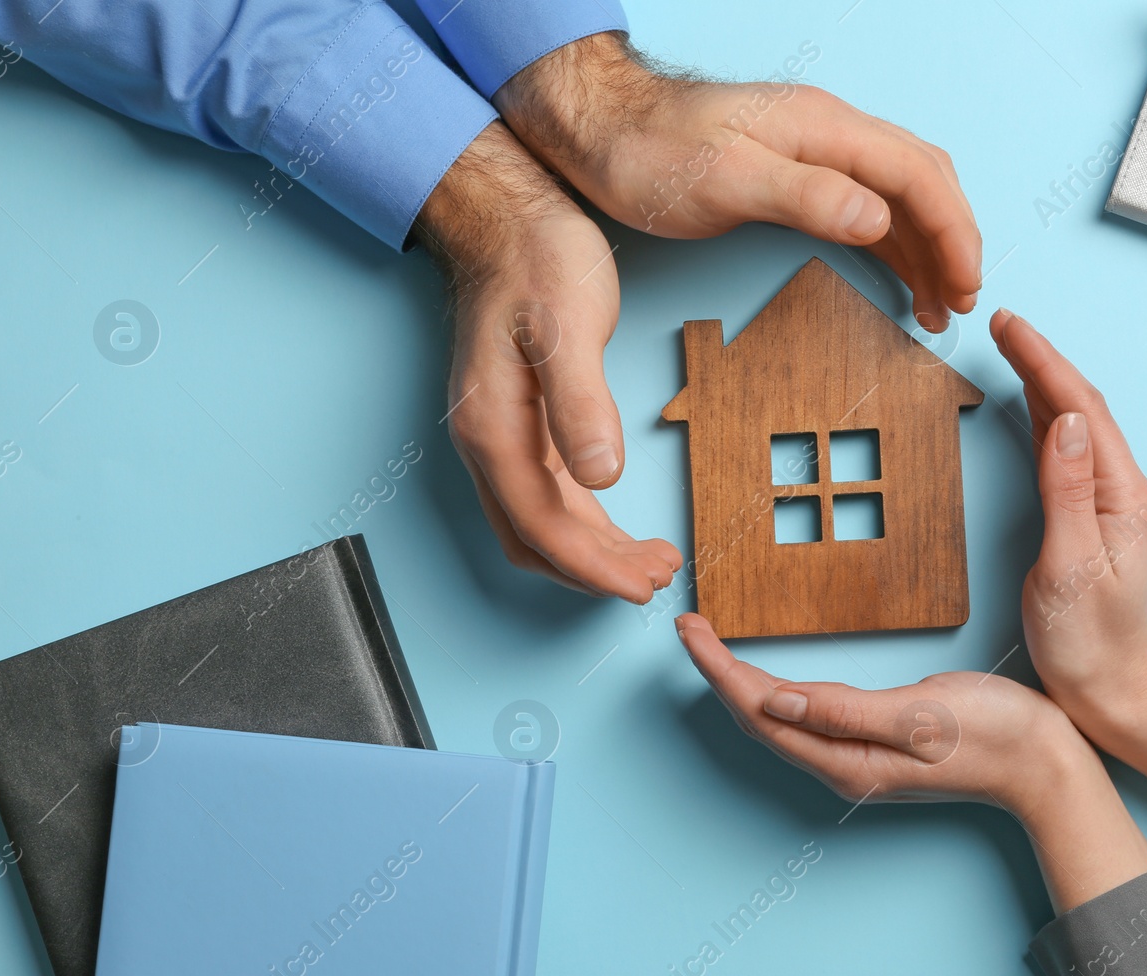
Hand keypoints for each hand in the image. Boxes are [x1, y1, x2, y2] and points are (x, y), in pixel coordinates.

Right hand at [415, 123, 680, 601]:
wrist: (506, 217)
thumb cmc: (537, 261)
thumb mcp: (568, 326)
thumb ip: (581, 405)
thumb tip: (601, 479)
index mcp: (495, 429)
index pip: (544, 527)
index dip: (595, 568)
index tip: (645, 587)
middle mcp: (487, 444)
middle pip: (536, 540)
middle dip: (595, 572)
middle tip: (659, 578)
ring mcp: (498, 437)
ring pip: (539, 525)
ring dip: (591, 554)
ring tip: (651, 561)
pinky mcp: (516, 425)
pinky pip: (544, 498)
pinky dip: (582, 525)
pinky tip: (616, 525)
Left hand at [495, 33, 980, 331]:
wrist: (600, 128)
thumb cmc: (651, 152)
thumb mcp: (725, 179)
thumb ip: (806, 197)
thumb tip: (879, 220)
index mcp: (824, 128)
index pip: (918, 176)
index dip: (954, 231)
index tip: (967, 285)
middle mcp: (830, 133)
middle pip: (923, 182)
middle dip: (955, 241)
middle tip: (964, 302)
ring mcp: (816, 151)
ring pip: (900, 196)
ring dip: (929, 248)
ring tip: (941, 305)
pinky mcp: (796, 173)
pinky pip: (868, 205)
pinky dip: (895, 244)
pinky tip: (901, 276)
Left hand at [674, 613, 1079, 815]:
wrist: (1045, 765)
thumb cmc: (995, 736)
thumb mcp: (920, 715)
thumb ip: (845, 711)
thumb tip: (776, 701)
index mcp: (846, 761)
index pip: (760, 711)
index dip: (718, 670)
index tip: (688, 629)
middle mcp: (841, 765)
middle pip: (758, 718)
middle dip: (717, 673)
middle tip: (686, 626)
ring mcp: (854, 758)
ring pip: (777, 720)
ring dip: (739, 682)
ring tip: (709, 645)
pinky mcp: (870, 744)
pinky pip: (804, 719)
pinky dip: (773, 691)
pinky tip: (766, 676)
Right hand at [993, 310, 1146, 834]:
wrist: (1113, 694)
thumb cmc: (1089, 643)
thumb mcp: (1070, 566)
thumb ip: (1067, 490)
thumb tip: (1067, 418)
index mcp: (1123, 497)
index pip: (1083, 409)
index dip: (1043, 361)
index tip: (1009, 326)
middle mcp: (1124, 493)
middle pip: (1083, 407)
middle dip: (1042, 361)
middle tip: (1003, 324)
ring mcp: (1112, 506)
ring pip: (1078, 427)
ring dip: (1045, 384)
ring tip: (1012, 350)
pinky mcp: (1096, 521)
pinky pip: (1071, 455)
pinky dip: (1047, 421)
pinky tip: (1034, 409)